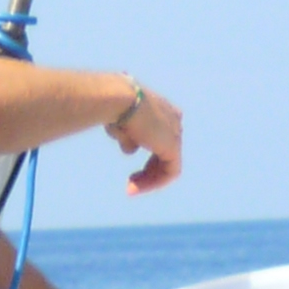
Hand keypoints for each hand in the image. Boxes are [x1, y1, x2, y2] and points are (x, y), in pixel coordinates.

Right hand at [106, 81, 181, 196]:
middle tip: (130, 183)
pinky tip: (135, 188)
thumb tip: (131, 149)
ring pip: (167, 165)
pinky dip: (153, 183)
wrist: (120, 99)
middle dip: (148, 172)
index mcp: (163, 109)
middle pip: (164, 153)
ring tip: (130, 189)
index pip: (159, 139)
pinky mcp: (173, 147)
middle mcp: (173, 119)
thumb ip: (127, 135)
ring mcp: (175, 133)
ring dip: (148, 180)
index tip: (130, 166)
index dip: (146, 157)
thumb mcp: (119, 122)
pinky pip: (169, 173)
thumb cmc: (113, 104)